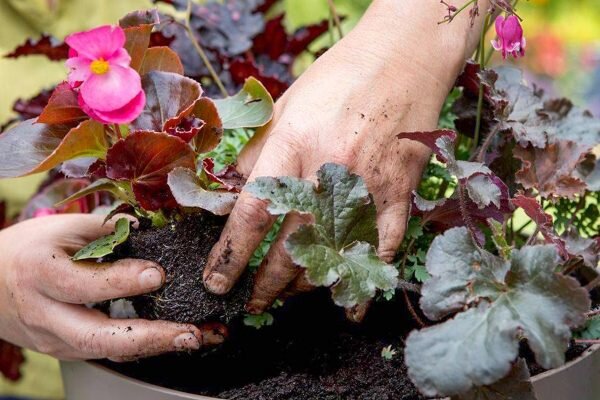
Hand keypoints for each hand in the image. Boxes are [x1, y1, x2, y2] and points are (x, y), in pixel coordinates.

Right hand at [0, 214, 223, 360]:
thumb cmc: (28, 249)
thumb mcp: (62, 228)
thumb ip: (107, 230)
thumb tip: (154, 228)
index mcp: (40, 273)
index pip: (82, 284)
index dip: (121, 281)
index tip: (158, 275)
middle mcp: (45, 313)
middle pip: (96, 337)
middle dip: (149, 338)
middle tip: (190, 333)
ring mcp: (54, 339)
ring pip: (106, 352)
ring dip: (155, 348)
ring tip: (195, 339)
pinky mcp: (65, 351)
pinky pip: (107, 352)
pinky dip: (143, 348)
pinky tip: (172, 340)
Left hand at [203, 0, 488, 317]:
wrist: (403, 60)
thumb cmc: (337, 79)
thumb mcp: (284, 105)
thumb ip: (256, 153)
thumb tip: (232, 196)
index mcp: (293, 143)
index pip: (253, 213)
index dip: (230, 255)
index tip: (216, 283)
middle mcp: (328, 169)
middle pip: (290, 245)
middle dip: (266, 283)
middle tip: (252, 302)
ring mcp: (368, 185)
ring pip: (331, 253)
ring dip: (305, 284)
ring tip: (287, 295)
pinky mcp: (399, 194)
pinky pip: (380, 248)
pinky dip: (364, 282)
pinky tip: (349, 306)